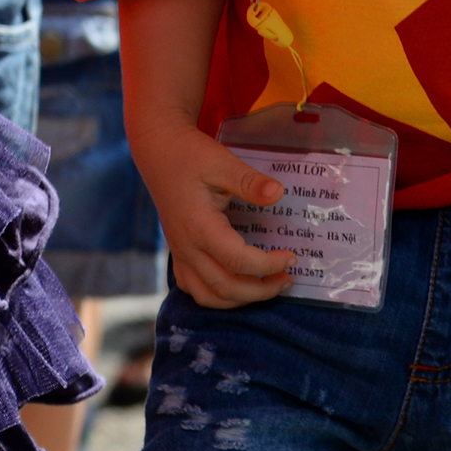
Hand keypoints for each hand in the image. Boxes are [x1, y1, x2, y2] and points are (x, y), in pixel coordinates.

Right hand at [133, 117, 297, 307]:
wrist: (158, 151)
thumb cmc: (190, 154)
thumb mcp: (222, 162)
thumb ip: (249, 181)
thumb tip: (278, 194)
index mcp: (199, 226)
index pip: (238, 261)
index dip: (269, 265)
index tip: (292, 256)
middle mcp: (187, 246)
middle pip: (225, 287)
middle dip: (261, 290)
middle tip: (287, 278)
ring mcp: (180, 252)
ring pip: (208, 296)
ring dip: (240, 299)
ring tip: (266, 286)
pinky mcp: (178, 252)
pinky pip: (194, 288)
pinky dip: (217, 296)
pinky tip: (237, 285)